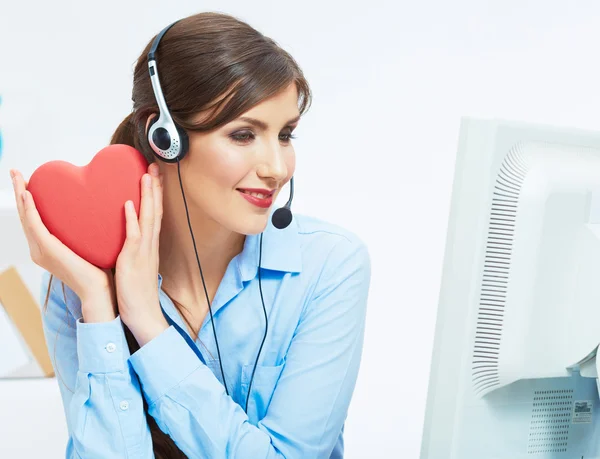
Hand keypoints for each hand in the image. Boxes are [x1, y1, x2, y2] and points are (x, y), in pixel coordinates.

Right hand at [10, 169, 115, 317]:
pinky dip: (30, 210)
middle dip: (19, 192)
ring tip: (17, 177)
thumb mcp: (86, 245)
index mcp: (46, 248)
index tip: (26, 180)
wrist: (99, 290)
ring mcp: (41, 250)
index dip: (27, 200)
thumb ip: (83, 231)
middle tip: (15, 172)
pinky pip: (35, 226)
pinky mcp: (47, 250)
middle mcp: (39, 249)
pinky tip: (27, 195)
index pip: (32, 219)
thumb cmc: (98, 269)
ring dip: (20, 195)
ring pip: (26, 217)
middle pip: (25, 215)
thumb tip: (92, 212)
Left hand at [115, 162, 168, 346]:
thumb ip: (133, 250)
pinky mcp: (133, 262)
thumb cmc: (136, 293)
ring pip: (148, 218)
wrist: (144, 316)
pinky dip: (133, 220)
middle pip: (155, 210)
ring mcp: (143, 252)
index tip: (152, 175)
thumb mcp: (135, 266)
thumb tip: (128, 237)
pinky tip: (130, 204)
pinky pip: (134, 237)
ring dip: (148, 196)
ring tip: (146, 175)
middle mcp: (149, 245)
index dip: (154, 194)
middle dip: (155, 187)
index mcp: (148, 246)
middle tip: (153, 165)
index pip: (154, 214)